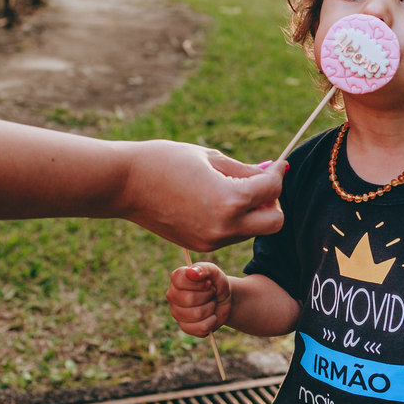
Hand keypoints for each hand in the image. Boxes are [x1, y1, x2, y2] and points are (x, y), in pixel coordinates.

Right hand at [117, 141, 284, 250]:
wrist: (124, 185)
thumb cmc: (165, 161)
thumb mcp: (210, 158)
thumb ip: (245, 170)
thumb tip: (271, 173)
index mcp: (230, 200)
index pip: (272, 189)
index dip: (279, 174)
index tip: (279, 165)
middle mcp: (225, 226)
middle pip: (275, 222)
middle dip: (273, 202)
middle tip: (260, 185)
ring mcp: (213, 240)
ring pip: (254, 230)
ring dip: (253, 212)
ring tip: (231, 189)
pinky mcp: (201, 245)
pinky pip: (232, 235)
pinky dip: (235, 220)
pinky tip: (215, 202)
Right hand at [168, 262, 232, 336]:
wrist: (223, 299)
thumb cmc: (215, 283)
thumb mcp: (214, 272)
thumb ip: (204, 269)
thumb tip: (191, 272)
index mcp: (176, 279)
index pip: (181, 282)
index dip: (199, 283)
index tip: (208, 282)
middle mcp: (172, 296)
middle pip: (190, 299)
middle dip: (208, 295)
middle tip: (211, 293)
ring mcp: (177, 313)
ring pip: (197, 314)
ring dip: (211, 307)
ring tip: (211, 303)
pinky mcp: (186, 327)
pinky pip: (202, 327)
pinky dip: (212, 320)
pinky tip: (211, 315)